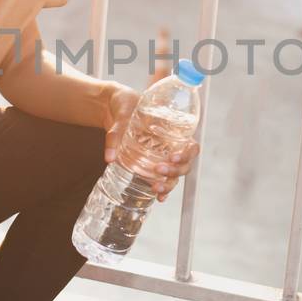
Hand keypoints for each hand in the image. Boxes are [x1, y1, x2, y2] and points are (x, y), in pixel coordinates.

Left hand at [101, 84, 199, 201]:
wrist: (110, 106)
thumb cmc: (123, 103)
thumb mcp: (122, 112)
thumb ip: (116, 133)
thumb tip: (110, 157)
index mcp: (174, 130)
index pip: (191, 145)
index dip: (187, 154)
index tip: (172, 157)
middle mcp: (171, 145)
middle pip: (184, 164)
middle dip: (175, 171)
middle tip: (159, 170)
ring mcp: (161, 156)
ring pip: (174, 174)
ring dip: (169, 183)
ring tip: (156, 187)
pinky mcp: (148, 163)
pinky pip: (161, 178)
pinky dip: (162, 189)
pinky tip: (158, 197)